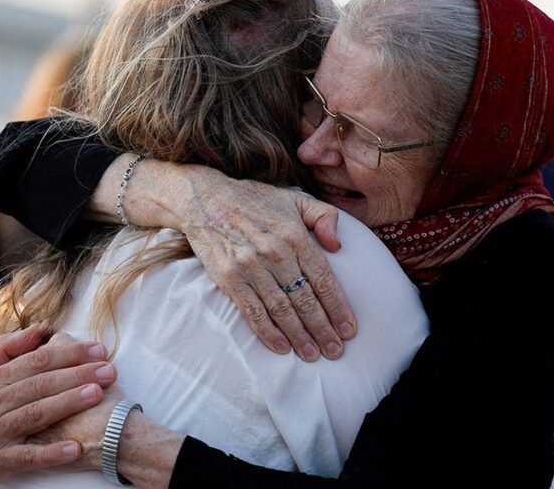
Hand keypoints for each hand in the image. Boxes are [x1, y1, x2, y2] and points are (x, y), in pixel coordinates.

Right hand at [0, 325, 117, 488]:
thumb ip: (7, 349)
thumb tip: (39, 329)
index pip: (38, 361)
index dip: (70, 354)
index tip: (98, 349)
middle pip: (41, 384)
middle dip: (79, 374)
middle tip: (109, 369)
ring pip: (36, 414)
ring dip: (68, 404)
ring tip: (97, 395)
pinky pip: (25, 457)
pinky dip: (50, 453)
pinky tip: (73, 449)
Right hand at [174, 165, 355, 360]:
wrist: (204, 199)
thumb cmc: (253, 200)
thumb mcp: (294, 198)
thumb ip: (323, 216)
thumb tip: (338, 245)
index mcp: (295, 236)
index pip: (323, 279)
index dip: (338, 307)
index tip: (349, 329)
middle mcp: (276, 253)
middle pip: (305, 300)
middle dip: (323, 329)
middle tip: (335, 351)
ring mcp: (251, 267)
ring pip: (282, 309)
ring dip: (299, 336)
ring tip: (313, 355)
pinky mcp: (229, 278)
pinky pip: (253, 310)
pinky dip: (268, 332)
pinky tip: (282, 348)